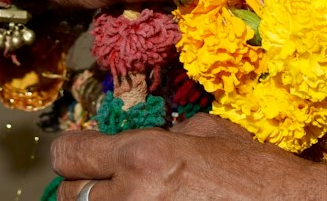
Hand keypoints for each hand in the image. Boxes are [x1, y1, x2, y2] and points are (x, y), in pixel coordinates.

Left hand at [52, 113, 312, 199]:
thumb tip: (138, 142)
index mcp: (143, 155)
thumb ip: (164, 136)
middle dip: (82, 192)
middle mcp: (133, 197)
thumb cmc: (259, 174)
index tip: (76, 159)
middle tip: (103, 190)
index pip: (69, 155)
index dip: (70, 156)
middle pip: (68, 199)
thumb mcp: (209, 132)